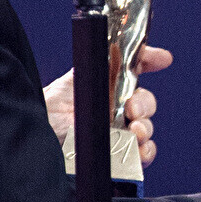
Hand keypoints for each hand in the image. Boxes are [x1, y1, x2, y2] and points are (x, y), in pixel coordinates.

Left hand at [43, 42, 167, 166]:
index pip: (134, 70)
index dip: (149, 61)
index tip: (162, 59)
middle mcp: (114, 109)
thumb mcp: (72, 81)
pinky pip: (141, 155)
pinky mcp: (118, 156)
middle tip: (132, 109)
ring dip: (146, 128)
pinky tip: (139, 150)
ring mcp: (117, 133)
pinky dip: (145, 152)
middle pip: (145, 102)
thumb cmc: (48, 110)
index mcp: (106, 86)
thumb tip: (114, 44)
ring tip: (134, 131)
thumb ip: (95, 64)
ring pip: (146, 128)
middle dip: (145, 104)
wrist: (38, 139)